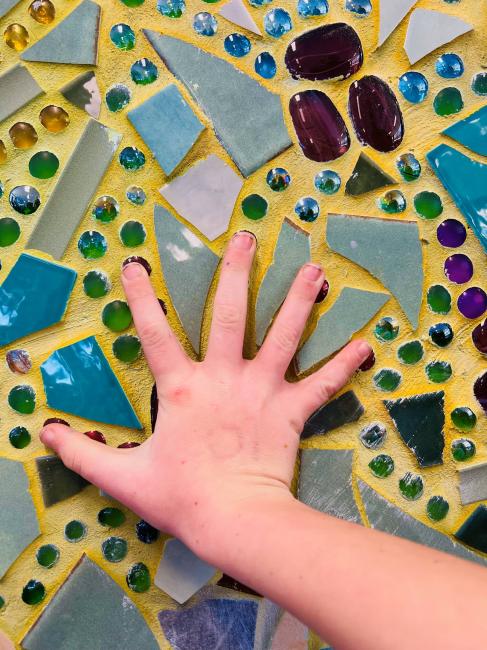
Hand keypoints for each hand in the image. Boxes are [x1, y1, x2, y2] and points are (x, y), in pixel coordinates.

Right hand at [40, 231, 370, 561]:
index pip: (155, 334)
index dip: (142, 299)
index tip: (136, 265)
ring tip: (315, 272)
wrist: (234, 521)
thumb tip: (46, 434)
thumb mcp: (123, 476)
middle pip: (229, 315)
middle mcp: (224, 378)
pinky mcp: (290, 411)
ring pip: (283, 337)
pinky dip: (344, 365)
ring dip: (299, 302)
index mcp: (183, 388)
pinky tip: (367, 344)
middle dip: (236, 274)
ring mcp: (262, 391)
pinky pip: (321, 384)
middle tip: (247, 238)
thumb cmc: (181, 498)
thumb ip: (84, 453)